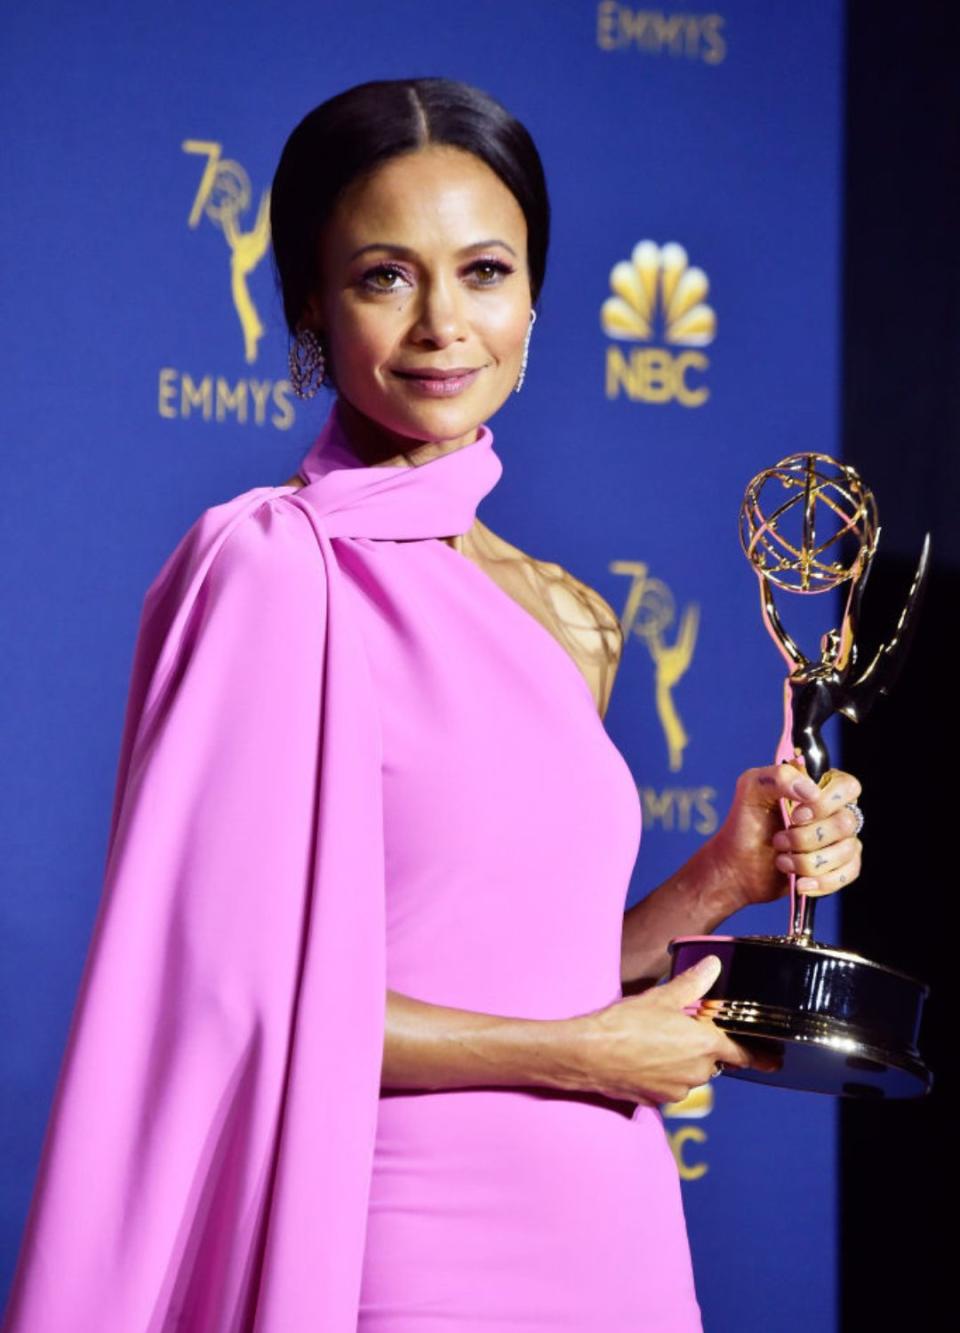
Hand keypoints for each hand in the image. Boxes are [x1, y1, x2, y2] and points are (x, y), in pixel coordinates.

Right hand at [577, 956, 772, 1105]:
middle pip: (713, 1060)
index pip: (742, 1054)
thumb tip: (713, 966)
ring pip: (691, 1073)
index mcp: (704, 1045)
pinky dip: (664, 1073)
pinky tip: (645, 1057)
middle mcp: (697, 1072)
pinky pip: (671, 1085)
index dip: (758, 1056)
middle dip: (702, 1047)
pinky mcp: (657, 1100)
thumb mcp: (661, 998)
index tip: (773, 1060)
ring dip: (682, 1060)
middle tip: (681, 1029)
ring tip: (656, 1041)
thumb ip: (692, 983)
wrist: (588, 1054)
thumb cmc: (623, 1024)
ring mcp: (677, 1089)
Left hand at [709, 758, 862, 911]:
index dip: (824, 804)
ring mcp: (839, 840)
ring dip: (807, 861)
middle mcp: (834, 811)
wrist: (737, 867)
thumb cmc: (745, 824)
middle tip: (778, 840)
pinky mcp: (838, 866)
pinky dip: (822, 881)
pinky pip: (849, 873)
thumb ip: (779, 777)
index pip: (847, 787)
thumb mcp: (751, 790)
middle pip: (846, 823)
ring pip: (846, 850)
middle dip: (806, 838)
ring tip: (781, 861)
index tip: (794, 815)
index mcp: (819, 787)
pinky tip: (800, 882)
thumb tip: (812, 791)